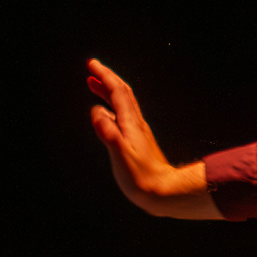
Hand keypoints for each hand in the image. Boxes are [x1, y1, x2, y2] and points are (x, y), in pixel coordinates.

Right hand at [87, 59, 220, 219]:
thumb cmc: (141, 178)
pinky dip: (111, 108)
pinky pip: (122, 117)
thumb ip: (109, 134)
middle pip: (121, 94)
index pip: (117, 92)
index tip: (91, 64)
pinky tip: (106, 115)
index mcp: (130, 123)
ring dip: (108, 91)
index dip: (104, 76)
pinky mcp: (138, 142)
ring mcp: (138, 132)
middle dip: (106, 78)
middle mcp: (136, 124)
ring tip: (93, 84)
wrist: (165, 192)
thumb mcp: (121, 156)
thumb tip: (96, 113)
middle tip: (91, 68)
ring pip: (122, 104)